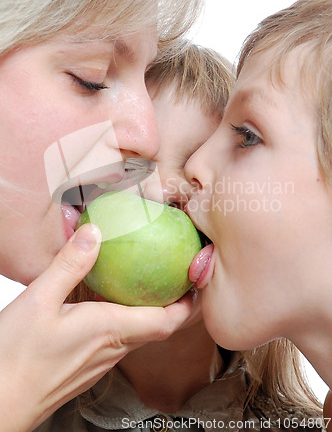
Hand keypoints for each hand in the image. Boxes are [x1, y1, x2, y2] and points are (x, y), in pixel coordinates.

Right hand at [0, 224, 193, 431]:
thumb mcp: (39, 300)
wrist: (0, 403)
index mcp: (109, 330)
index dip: (187, 305)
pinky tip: (108, 307)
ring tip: (148, 287)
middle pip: (157, 328)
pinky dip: (126, 321)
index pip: (165, 322)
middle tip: (177, 279)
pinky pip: (117, 341)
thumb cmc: (16, 357)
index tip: (196, 283)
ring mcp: (100, 362)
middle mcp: (111, 349)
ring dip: (151, 313)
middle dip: (174, 306)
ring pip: (137, 335)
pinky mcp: (86, 368)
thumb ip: (69, 265)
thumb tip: (94, 233)